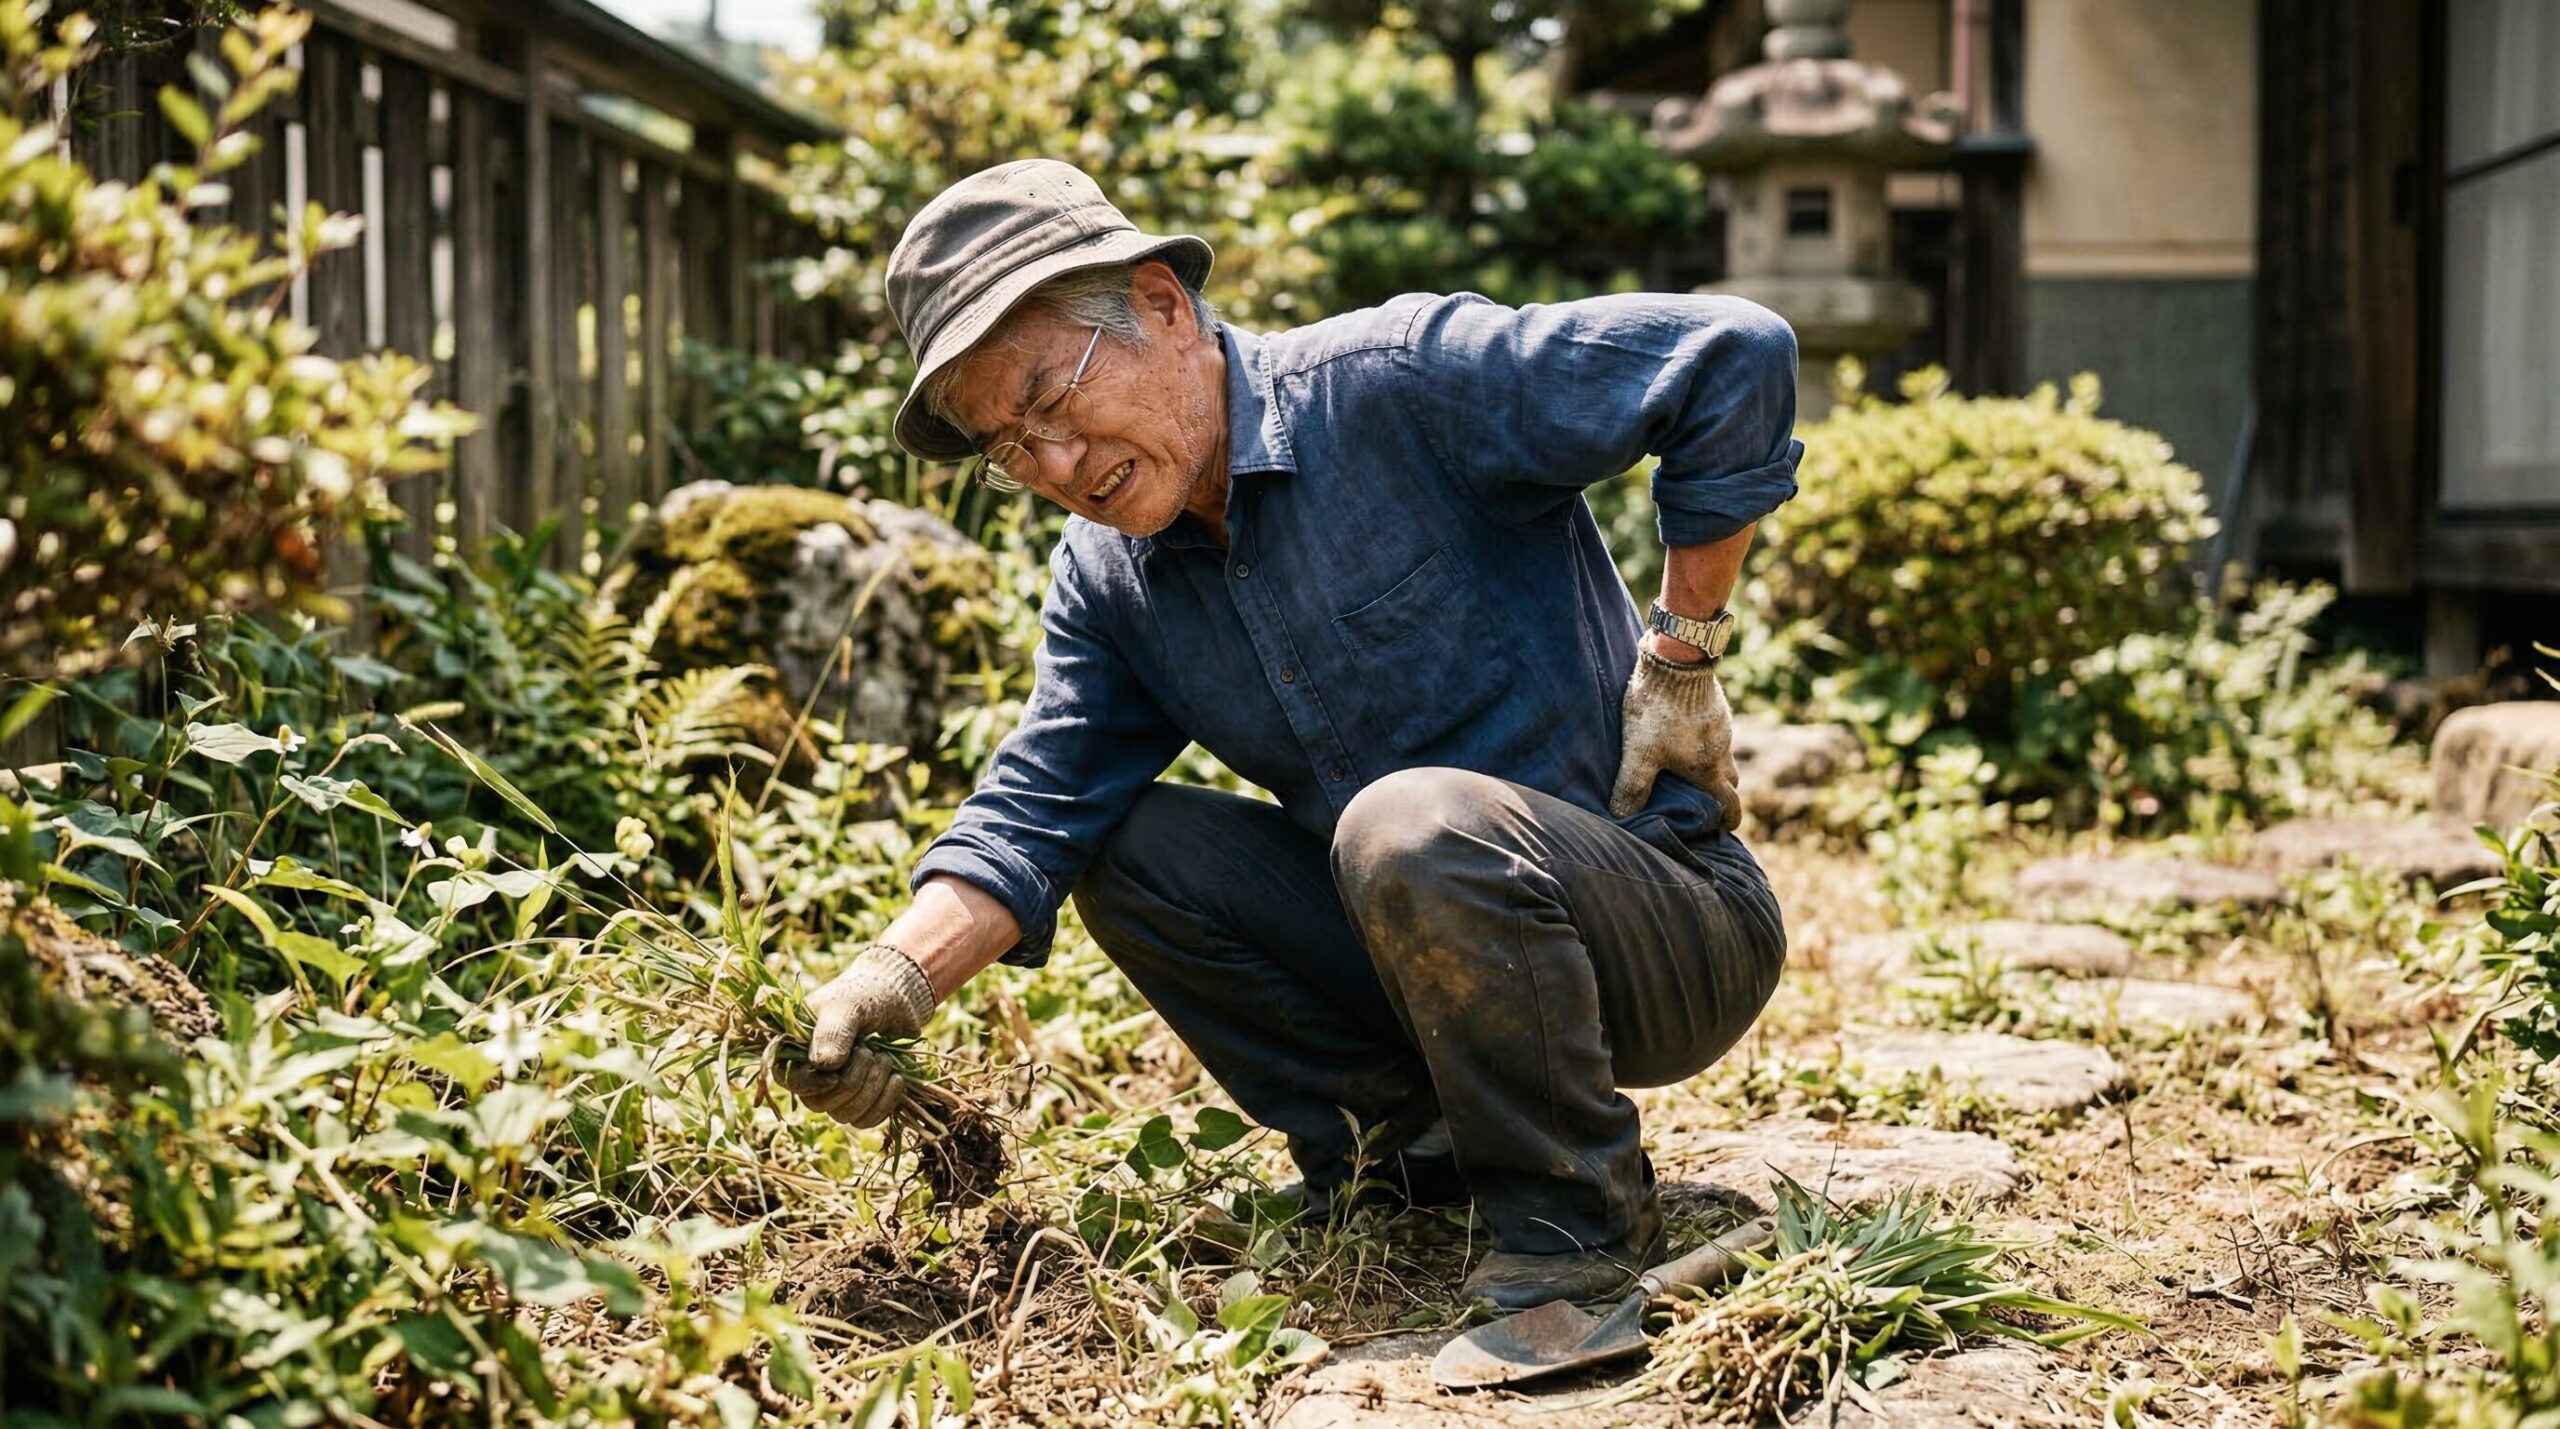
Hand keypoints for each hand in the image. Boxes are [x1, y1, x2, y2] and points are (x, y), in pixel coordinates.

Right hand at [781, 944, 936, 1127]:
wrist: (899, 998)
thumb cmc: (867, 995)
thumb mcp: (849, 1006)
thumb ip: (834, 1032)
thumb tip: (823, 1066)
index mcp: (796, 1047)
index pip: (789, 1080)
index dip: (811, 1084)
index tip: (836, 1074)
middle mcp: (812, 1072)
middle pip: (819, 1103)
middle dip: (851, 1082)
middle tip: (869, 1051)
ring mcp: (837, 1088)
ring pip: (845, 1114)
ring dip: (870, 1091)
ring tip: (884, 1059)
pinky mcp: (863, 1098)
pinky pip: (867, 1119)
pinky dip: (884, 1104)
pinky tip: (897, 1080)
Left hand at [1609, 644, 1741, 831]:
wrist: (1677, 661)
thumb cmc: (1659, 711)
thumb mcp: (1640, 752)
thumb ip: (1632, 786)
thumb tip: (1621, 816)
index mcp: (1709, 768)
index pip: (1729, 802)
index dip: (1729, 819)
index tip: (1726, 828)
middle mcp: (1723, 749)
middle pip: (1729, 779)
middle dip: (1721, 793)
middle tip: (1706, 800)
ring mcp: (1722, 725)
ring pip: (1723, 754)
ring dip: (1712, 764)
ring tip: (1689, 767)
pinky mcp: (1714, 705)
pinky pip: (1716, 731)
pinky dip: (1705, 741)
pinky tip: (1684, 735)